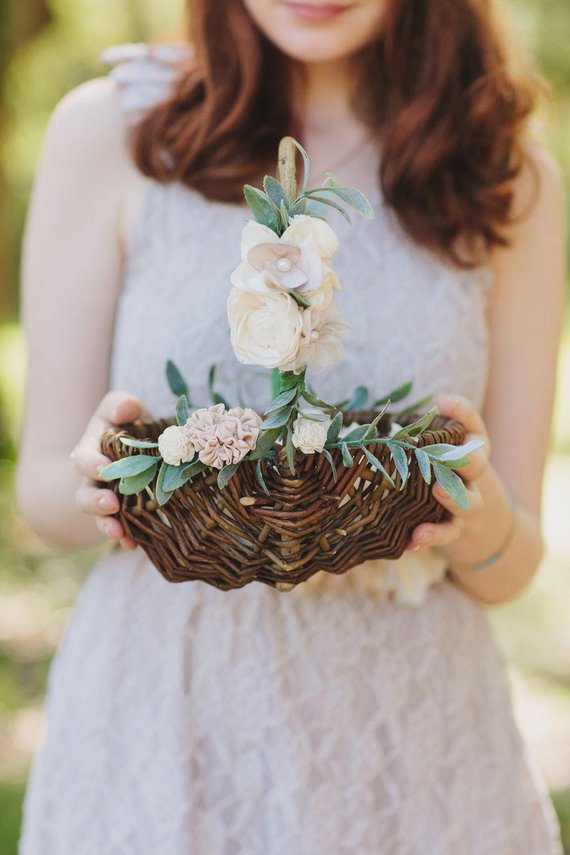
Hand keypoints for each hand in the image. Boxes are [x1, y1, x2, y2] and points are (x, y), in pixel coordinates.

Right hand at [71, 390, 149, 549]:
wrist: (127, 450)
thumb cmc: (124, 425)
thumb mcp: (119, 410)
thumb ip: (119, 405)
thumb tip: (127, 406)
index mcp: (92, 453)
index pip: (86, 460)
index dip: (93, 465)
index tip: (104, 468)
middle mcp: (94, 481)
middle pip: (86, 495)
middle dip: (97, 501)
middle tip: (112, 504)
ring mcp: (106, 501)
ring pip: (100, 517)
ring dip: (107, 525)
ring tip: (118, 532)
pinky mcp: (123, 516)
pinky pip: (121, 531)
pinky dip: (127, 539)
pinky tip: (134, 546)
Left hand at [405, 393, 490, 552]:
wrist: (474, 515)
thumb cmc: (449, 467)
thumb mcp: (450, 441)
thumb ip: (448, 417)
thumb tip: (440, 398)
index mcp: (473, 449)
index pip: (474, 426)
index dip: (462, 412)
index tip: (442, 403)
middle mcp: (474, 476)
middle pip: (478, 467)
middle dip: (465, 462)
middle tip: (448, 455)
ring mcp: (466, 504)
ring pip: (467, 505)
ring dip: (451, 502)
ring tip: (435, 496)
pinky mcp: (453, 528)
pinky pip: (445, 534)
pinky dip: (429, 538)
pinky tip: (412, 541)